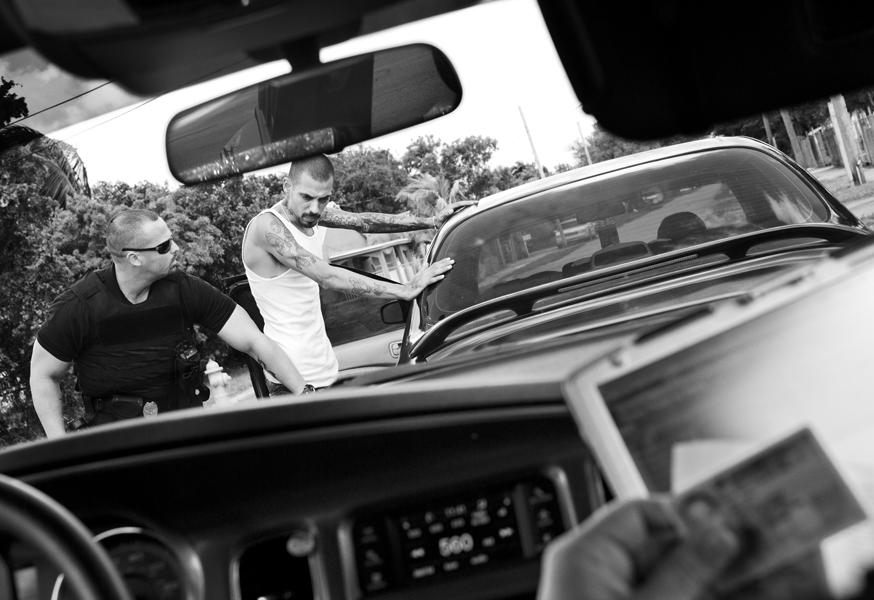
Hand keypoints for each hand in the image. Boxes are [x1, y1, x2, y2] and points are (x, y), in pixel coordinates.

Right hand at [406, 257, 454, 297]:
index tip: (448, 259)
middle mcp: (425, 273)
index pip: (435, 264)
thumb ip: (423, 268)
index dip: (442, 261)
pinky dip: (437, 278)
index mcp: (424, 271)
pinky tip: (443, 277)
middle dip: (445, 263)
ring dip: (443, 269)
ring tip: (450, 266)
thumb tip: (426, 263)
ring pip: (435, 272)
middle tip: (453, 261)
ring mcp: (424, 278)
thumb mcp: (418, 274)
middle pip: (436, 267)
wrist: (406, 291)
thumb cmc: (412, 284)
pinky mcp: (423, 284)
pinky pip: (431, 281)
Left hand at [432, 201, 476, 227]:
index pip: (460, 204)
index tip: (473, 203)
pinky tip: (471, 209)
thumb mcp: (441, 218)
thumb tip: (451, 210)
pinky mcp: (454, 212)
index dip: (467, 203)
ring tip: (477, 204)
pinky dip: (467, 208)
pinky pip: (462, 209)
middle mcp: (452, 207)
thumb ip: (445, 214)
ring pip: (463, 206)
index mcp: (450, 207)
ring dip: (469, 204)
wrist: (435, 223)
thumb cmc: (438, 221)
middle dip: (470, 202)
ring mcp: (454, 209)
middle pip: (463, 203)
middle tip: (478, 202)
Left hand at [537, 498, 738, 599]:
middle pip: (658, 545)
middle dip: (703, 550)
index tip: (729, 521)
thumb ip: (683, 572)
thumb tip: (718, 532)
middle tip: (748, 552)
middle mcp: (591, 572)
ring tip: (747, 574)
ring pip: (664, 575)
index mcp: (583, 554)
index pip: (640, 511)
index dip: (686, 514)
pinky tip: (725, 590)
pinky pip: (657, 595)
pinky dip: (686, 594)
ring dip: (701, 578)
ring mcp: (603, 596)